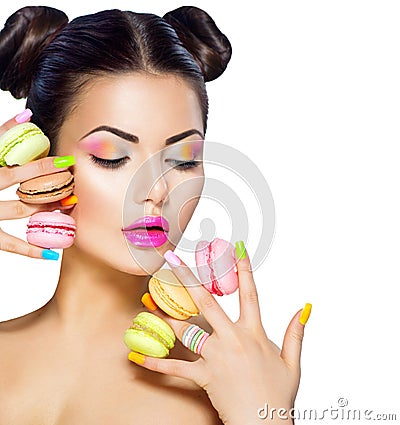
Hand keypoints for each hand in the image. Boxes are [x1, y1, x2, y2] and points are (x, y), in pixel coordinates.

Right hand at [0, 111, 75, 259]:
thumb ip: (2, 134)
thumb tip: (27, 115)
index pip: (18, 167)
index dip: (44, 165)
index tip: (67, 162)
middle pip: (24, 189)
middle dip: (51, 186)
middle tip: (73, 184)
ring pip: (21, 211)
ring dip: (46, 209)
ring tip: (69, 206)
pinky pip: (9, 244)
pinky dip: (29, 250)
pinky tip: (50, 253)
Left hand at [127, 243, 311, 424]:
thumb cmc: (278, 395)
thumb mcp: (293, 363)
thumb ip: (296, 333)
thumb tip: (304, 308)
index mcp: (253, 333)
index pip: (250, 294)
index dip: (244, 270)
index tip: (237, 249)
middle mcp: (232, 339)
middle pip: (206, 302)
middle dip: (188, 278)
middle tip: (172, 259)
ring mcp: (215, 357)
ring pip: (185, 330)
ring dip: (165, 314)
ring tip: (147, 299)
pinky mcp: (204, 376)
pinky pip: (176, 368)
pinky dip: (156, 361)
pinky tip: (137, 354)